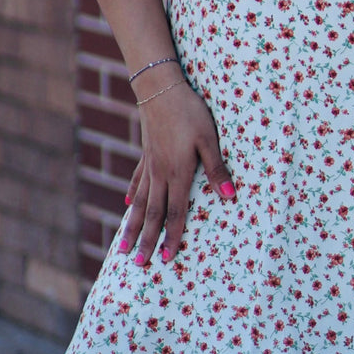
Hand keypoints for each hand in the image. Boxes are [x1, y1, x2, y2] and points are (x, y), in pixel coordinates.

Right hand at [120, 81, 232, 265]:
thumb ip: (217, 168)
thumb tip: (230, 196)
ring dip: (132, 227)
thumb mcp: (209, 138)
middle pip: (152, 214)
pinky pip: (136, 182)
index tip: (167, 258)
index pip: (174, 212)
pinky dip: (131, 197)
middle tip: (139, 266)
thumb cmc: (190, 112)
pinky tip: (125, 208)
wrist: (160, 88)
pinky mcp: (145, 153)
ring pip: (139, 203)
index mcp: (178, 173)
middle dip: (146, 241)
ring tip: (123, 248)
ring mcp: (149, 165)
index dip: (172, 236)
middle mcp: (160, 174)